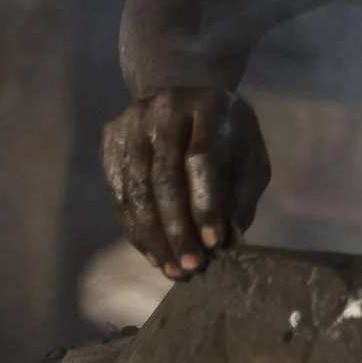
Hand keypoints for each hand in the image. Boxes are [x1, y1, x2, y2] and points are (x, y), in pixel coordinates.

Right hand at [100, 88, 272, 277]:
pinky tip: (152, 253)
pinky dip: (135, 227)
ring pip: (136, 188)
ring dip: (153, 236)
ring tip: (171, 268)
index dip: (206, 205)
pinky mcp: (111, 140)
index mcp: (209, 107)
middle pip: (164, 177)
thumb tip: (228, 239)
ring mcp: (131, 123)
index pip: (202, 160)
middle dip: (177, 229)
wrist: (184, 94)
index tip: (213, 244)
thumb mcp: (250, 156)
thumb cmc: (227, 135)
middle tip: (190, 266)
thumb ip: (243, 194)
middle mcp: (164, 109)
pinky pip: (119, 192)